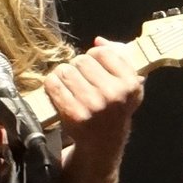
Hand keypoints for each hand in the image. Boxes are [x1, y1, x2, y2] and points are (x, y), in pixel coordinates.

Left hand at [44, 37, 145, 155]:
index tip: (95, 66)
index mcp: (130, 84)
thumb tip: (99, 40)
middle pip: (82, 60)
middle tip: (81, 78)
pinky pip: (53, 84)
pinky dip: (52, 84)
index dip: (95, 56)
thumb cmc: (116, 109)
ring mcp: (92, 105)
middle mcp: (113, 94)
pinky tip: (59, 90)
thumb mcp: (128, 85)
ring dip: (64, 74)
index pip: (102, 52)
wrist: (104, 142)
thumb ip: (119, 57)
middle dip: (79, 66)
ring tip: (70, 84)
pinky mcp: (73, 114)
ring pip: (66, 70)